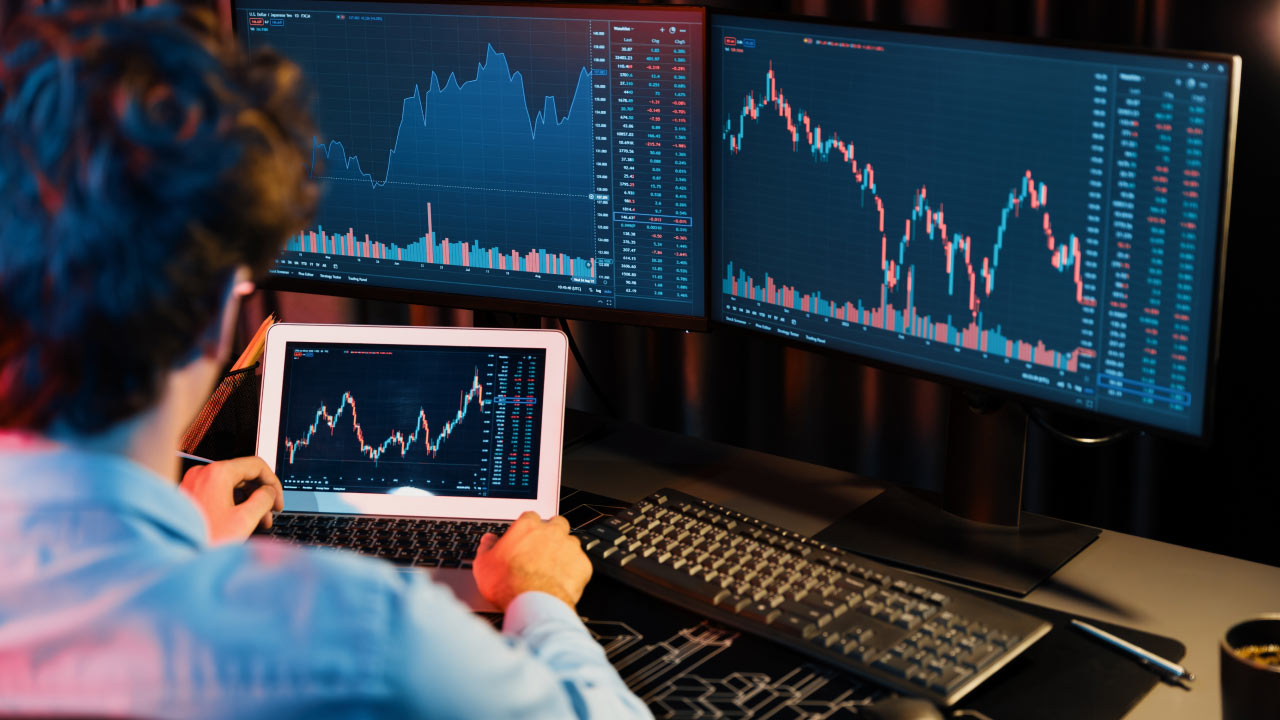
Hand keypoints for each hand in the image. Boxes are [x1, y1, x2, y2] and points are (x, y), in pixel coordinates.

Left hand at [179, 456, 283, 543]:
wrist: (170, 558)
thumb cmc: (203, 540)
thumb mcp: (244, 520)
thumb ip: (264, 500)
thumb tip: (269, 493)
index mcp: (217, 473)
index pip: (256, 466)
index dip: (273, 484)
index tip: (278, 501)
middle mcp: (203, 473)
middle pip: (243, 475)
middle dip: (260, 495)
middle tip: (270, 514)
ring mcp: (194, 483)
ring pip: (230, 485)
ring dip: (248, 501)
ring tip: (257, 522)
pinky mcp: (189, 495)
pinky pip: (217, 493)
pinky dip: (232, 504)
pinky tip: (238, 522)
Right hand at [473, 512, 591, 611]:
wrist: (532, 603)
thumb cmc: (507, 584)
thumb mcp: (484, 565)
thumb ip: (487, 548)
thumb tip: (488, 541)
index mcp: (527, 527)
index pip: (530, 517)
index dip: (528, 528)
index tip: (525, 538)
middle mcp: (551, 532)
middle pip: (556, 524)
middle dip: (552, 533)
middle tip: (542, 550)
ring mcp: (569, 547)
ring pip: (571, 542)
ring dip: (564, 551)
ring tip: (554, 569)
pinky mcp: (582, 564)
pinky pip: (581, 563)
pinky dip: (574, 570)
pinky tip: (563, 581)